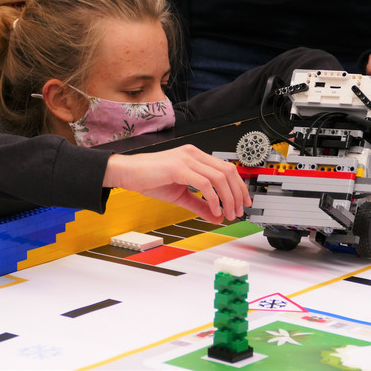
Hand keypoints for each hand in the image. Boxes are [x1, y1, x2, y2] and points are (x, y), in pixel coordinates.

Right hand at [103, 144, 251, 223]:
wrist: (127, 173)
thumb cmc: (149, 179)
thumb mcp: (181, 196)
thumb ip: (200, 204)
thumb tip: (217, 216)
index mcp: (196, 156)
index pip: (227, 168)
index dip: (239, 186)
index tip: (244, 202)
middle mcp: (194, 154)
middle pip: (228, 171)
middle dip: (237, 193)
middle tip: (238, 211)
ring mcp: (187, 159)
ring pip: (219, 177)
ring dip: (227, 198)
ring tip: (228, 213)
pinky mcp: (178, 167)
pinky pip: (204, 183)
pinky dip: (212, 199)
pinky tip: (213, 210)